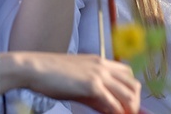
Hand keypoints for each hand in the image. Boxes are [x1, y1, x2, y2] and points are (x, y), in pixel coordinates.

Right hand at [16, 53, 141, 113]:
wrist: (35, 68)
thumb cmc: (52, 75)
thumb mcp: (77, 81)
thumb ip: (95, 94)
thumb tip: (109, 108)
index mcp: (100, 61)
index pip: (127, 73)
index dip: (130, 90)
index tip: (128, 104)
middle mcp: (103, 66)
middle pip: (133, 83)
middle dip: (135, 101)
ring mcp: (99, 75)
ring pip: (128, 94)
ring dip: (130, 109)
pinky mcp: (91, 86)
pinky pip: (114, 103)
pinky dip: (117, 113)